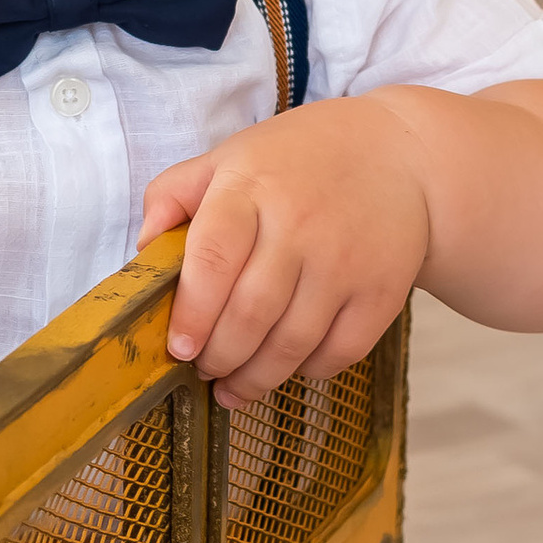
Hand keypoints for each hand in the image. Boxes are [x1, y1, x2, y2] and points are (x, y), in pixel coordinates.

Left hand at [141, 100, 432, 403]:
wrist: (400, 155)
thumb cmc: (299, 162)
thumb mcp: (230, 156)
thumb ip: (174, 194)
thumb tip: (142, 250)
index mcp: (251, 189)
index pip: (213, 260)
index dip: (193, 313)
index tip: (179, 347)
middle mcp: (300, 226)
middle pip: (250, 314)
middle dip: (219, 356)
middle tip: (203, 367)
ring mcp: (345, 262)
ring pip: (292, 343)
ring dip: (255, 377)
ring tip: (233, 388)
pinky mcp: (383, 291)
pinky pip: (340, 352)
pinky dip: (308, 371)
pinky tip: (287, 368)